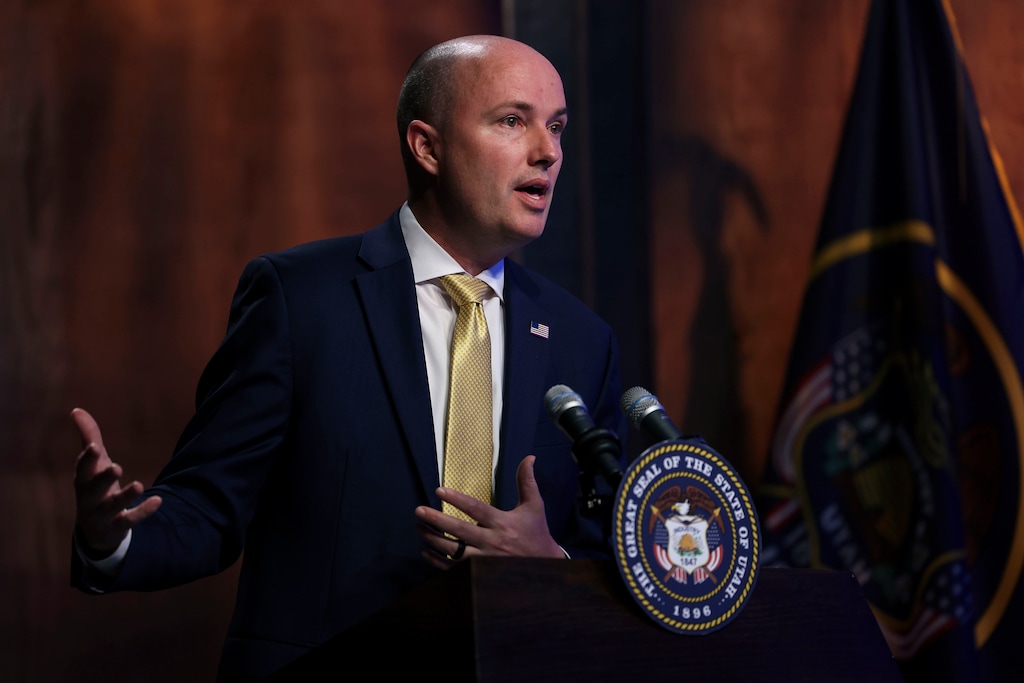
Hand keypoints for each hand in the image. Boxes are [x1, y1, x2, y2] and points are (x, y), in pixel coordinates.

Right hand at [72, 408, 161, 557]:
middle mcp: (89, 498)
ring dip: (125, 496)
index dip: (87, 459)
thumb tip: (76, 410)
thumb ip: (89, 438)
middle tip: (116, 467)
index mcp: (83, 481)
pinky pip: (130, 520)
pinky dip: (143, 511)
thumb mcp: (93, 464)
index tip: (94, 447)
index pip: (82, 469)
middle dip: (103, 479)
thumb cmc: (95, 487)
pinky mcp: (118, 526)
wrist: (95, 530)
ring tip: (138, 485)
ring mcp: (102, 514)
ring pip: (112, 506)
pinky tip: (158, 500)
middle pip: (93, 489)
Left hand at [414, 455, 564, 568]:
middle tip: (419, 511)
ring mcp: (484, 560)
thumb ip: (526, 481)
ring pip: (453, 551)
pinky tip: (426, 552)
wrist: (546, 567)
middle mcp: (492, 542)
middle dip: (437, 520)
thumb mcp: (534, 506)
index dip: (457, 499)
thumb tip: (529, 458)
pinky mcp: (480, 574)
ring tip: (418, 529)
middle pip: (459, 531)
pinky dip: (437, 562)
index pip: (475, 509)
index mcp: (503, 523)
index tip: (439, 491)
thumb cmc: (537, 533)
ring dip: (433, 540)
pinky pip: (453, 569)